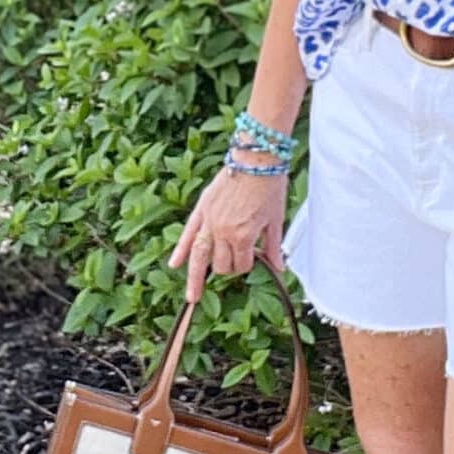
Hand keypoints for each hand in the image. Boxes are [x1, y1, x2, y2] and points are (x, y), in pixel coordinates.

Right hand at [167, 164, 289, 302]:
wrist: (258, 157)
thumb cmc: (270, 184)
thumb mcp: (276, 219)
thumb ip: (273, 246)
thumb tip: (279, 268)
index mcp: (243, 235)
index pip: (242, 265)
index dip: (248, 264)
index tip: (255, 256)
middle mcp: (223, 231)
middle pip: (221, 264)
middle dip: (230, 266)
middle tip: (238, 258)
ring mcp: (210, 221)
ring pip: (199, 256)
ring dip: (195, 278)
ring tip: (192, 295)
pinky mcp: (202, 209)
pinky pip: (187, 234)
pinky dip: (180, 251)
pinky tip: (174, 264)